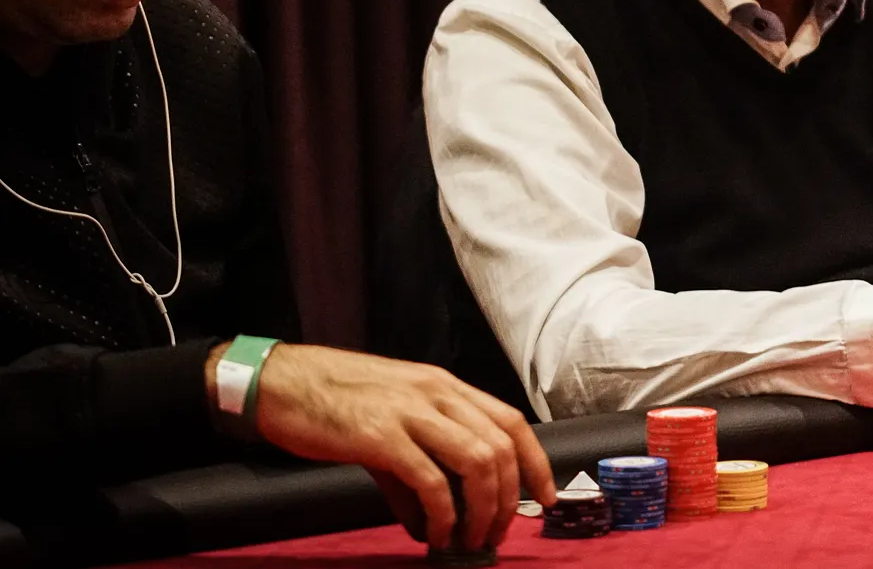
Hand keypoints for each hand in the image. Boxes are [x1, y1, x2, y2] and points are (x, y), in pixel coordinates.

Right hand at [223, 344, 556, 550]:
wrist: (279, 382)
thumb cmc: (332, 402)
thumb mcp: (387, 426)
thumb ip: (412, 471)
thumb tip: (426, 522)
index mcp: (444, 386)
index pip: (511, 420)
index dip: (535, 462)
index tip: (544, 498)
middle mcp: (437, 393)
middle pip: (501, 446)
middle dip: (507, 499)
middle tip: (495, 534)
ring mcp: (410, 412)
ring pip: (477, 461)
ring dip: (482, 510)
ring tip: (469, 540)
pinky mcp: (381, 436)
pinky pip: (430, 481)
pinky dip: (442, 515)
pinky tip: (433, 535)